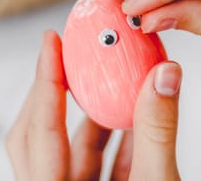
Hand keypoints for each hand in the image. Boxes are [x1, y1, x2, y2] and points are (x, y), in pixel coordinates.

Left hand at [6, 31, 181, 180]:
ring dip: (88, 112)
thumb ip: (157, 132)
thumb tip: (163, 76)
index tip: (52, 41)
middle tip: (67, 55)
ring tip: (106, 80)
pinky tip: (132, 117)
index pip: (42, 129)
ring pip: (67, 146)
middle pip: (36, 134)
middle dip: (52, 91)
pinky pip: (93, 160)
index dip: (47, 79)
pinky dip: (110, 136)